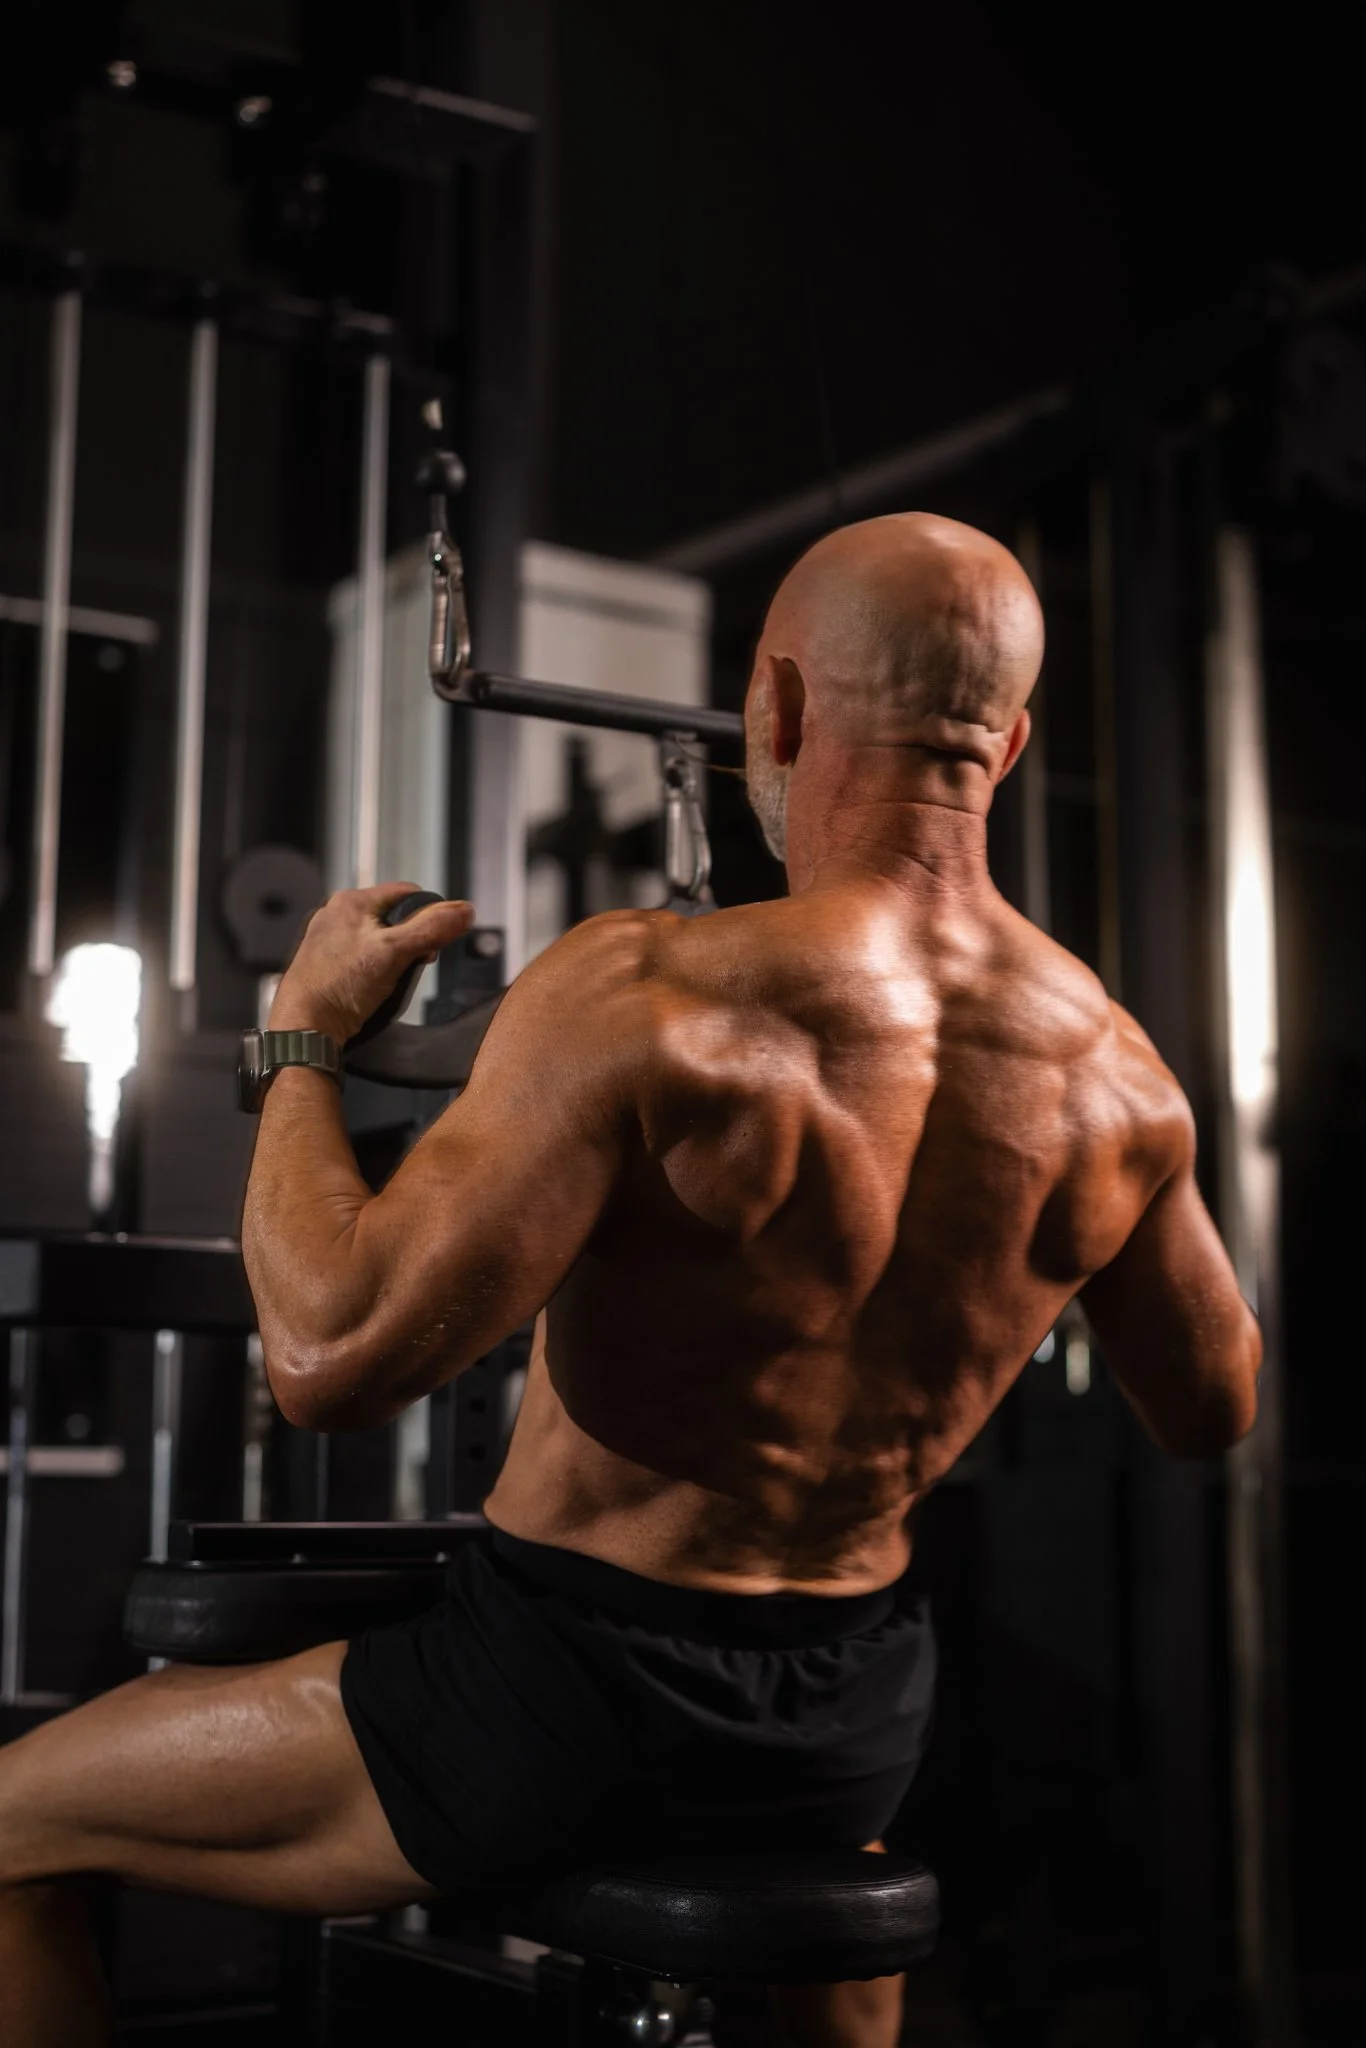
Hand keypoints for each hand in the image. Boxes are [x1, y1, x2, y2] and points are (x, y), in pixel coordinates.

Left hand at [267, 884, 475, 1043]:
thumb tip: (465, 910)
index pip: (408, 893)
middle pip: (393, 916)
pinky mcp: (324, 960)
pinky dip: (374, 966)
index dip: (429, 915)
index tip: (434, 942)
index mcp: (352, 900)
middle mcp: (336, 912)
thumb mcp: (396, 952)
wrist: (305, 1025)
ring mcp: (328, 937)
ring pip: (378, 936)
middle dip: (410, 938)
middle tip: (412, 965)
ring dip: (393, 954)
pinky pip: (361, 954)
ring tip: (391, 978)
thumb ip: (432, 928)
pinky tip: (372, 985)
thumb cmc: (343, 985)